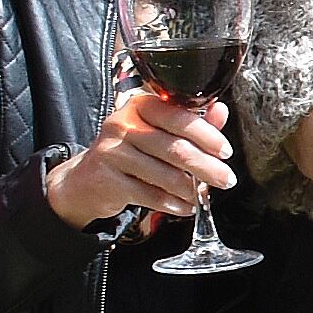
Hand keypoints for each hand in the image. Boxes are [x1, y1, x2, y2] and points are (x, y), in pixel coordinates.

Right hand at [47, 89, 233, 228]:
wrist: (86, 179)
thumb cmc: (130, 152)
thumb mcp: (158, 132)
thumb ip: (190, 124)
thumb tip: (221, 112)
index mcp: (140, 106)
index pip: (179, 117)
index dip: (207, 135)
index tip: (226, 151)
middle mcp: (123, 125)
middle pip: (175, 148)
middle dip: (206, 167)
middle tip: (226, 180)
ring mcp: (112, 152)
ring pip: (164, 174)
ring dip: (191, 189)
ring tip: (203, 196)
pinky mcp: (107, 180)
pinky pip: (150, 195)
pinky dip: (173, 204)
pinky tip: (185, 207)